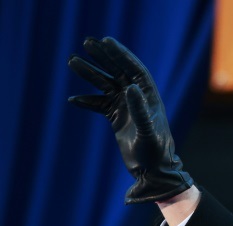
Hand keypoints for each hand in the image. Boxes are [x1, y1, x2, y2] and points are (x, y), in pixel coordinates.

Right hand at [68, 36, 192, 203]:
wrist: (153, 172)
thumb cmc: (155, 153)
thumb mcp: (147, 131)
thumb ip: (140, 110)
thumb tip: (132, 88)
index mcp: (149, 98)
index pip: (134, 69)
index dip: (121, 54)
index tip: (106, 41)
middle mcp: (138, 100)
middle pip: (119, 72)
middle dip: (104, 57)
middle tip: (87, 42)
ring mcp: (127, 108)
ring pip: (106, 85)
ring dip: (90, 74)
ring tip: (72, 61)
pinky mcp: (118, 119)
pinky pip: (100, 104)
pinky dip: (87, 101)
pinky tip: (74, 100)